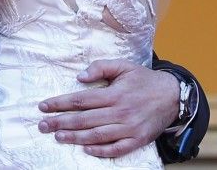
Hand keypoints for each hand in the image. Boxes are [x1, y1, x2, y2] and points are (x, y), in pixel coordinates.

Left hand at [37, 59, 178, 157]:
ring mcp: (129, 128)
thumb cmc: (144, 79)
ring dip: (75, 138)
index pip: (80, 100)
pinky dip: (100, 151)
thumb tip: (80, 77)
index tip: (43, 106)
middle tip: (43, 125)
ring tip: (58, 137)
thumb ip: (100, 67)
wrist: (174, 96)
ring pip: (97, 136)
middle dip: (60, 123)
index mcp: (114, 94)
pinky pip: (116, 149)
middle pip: (84, 120)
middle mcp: (120, 112)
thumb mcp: (123, 65)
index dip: (59, 103)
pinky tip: (85, 149)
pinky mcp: (138, 140)